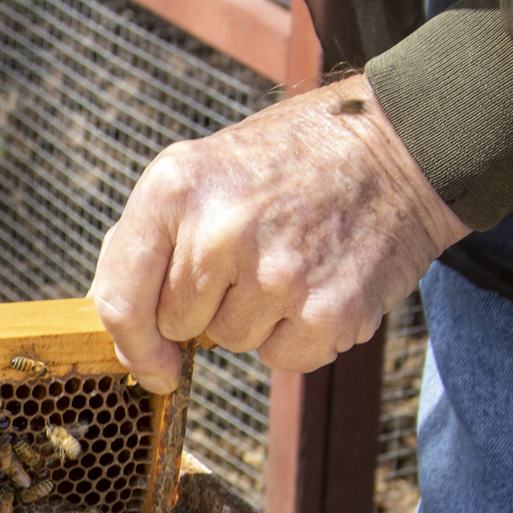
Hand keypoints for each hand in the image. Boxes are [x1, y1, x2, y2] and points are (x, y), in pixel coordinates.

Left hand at [88, 75, 468, 391]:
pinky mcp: (327, 311)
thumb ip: (146, 241)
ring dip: (255, 317)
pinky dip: (300, 335)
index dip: (130, 344)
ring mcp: (276, 274)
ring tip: (289, 260)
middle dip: (204, 307)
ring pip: (230, 341)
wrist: (399, 148)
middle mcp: (219, 231)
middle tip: (249, 259)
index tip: (149, 364)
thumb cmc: (286, 165)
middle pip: (176, 326)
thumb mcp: (200, 172)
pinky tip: (318, 284)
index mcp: (174, 190)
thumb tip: (113, 319)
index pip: (120, 300)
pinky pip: (283, 358)